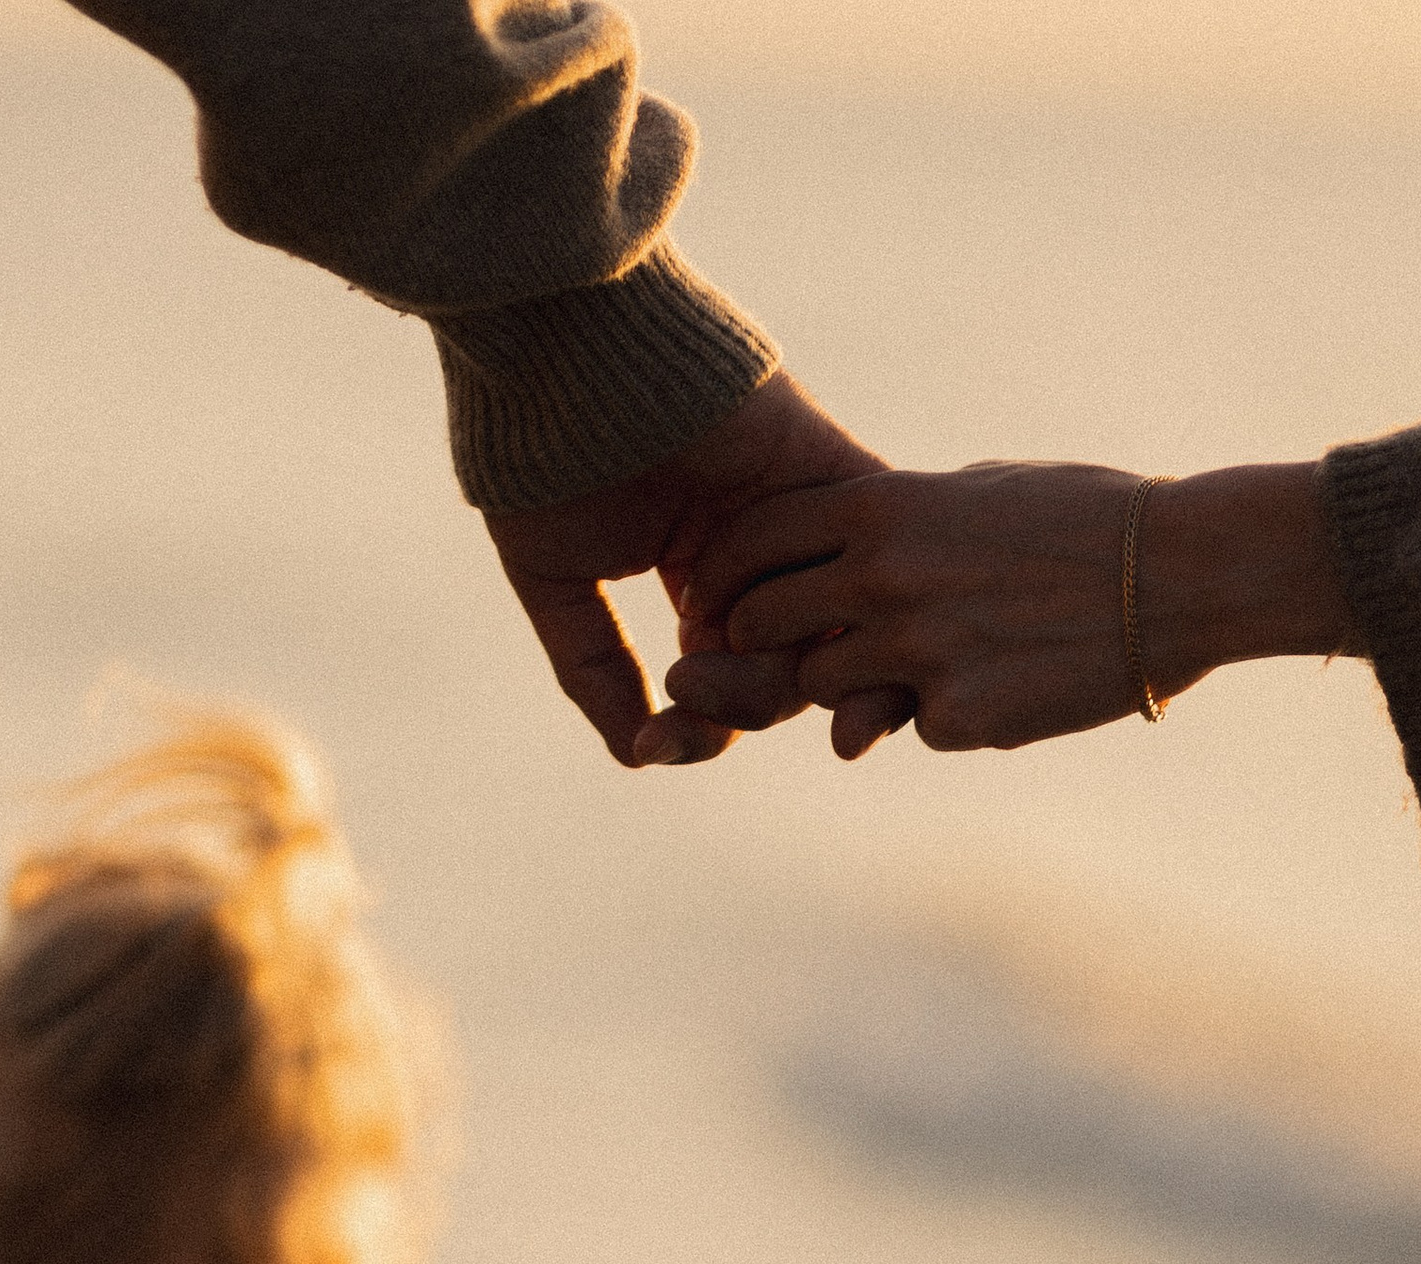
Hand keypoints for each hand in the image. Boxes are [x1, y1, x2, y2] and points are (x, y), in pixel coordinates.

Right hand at [485, 370, 893, 767]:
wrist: (567, 350)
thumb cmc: (545, 452)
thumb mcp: (558, 583)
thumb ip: (598, 673)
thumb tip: (640, 756)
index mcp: (702, 575)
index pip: (732, 683)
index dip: (702, 728)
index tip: (657, 742)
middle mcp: (761, 553)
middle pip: (787, 672)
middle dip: (738, 704)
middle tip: (683, 686)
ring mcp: (801, 518)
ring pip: (830, 635)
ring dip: (774, 675)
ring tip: (706, 661)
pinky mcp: (837, 478)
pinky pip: (876, 565)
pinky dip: (856, 620)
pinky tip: (807, 651)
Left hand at [668, 458, 1354, 755]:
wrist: (1176, 576)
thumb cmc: (1086, 520)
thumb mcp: (980, 491)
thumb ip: (903, 518)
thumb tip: (849, 541)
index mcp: (882, 508)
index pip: (754, 541)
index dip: (728, 575)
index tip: (723, 598)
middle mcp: (882, 579)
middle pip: (764, 624)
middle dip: (761, 642)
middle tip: (784, 649)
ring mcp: (914, 654)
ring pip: (826, 688)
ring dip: (852, 685)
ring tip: (927, 657)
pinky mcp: (957, 719)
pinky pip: (915, 726)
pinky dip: (946, 713)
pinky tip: (1009, 682)